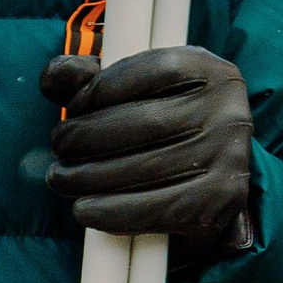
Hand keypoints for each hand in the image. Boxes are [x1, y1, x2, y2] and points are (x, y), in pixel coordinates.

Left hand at [38, 45, 254, 266]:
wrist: (212, 176)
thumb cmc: (165, 123)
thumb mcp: (136, 89)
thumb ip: (93, 78)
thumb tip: (53, 76)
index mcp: (208, 70)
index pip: (150, 70)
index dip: (101, 87)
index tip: (71, 107)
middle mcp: (228, 110)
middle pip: (147, 121)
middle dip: (89, 136)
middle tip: (58, 148)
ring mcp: (230, 157)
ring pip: (148, 167)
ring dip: (92, 177)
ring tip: (61, 179)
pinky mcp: (221, 201)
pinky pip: (159, 209)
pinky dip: (115, 212)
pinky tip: (86, 210)